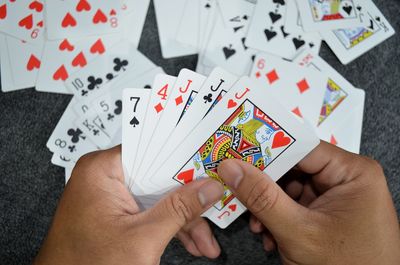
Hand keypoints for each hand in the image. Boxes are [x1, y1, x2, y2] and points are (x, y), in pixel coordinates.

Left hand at [34, 146, 223, 264]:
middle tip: (213, 207)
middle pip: (159, 177)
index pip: (154, 151)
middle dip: (188, 201)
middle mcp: (105, 177)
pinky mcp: (115, 212)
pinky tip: (188, 241)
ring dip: (182, 220)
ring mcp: (110, 195)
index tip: (210, 167)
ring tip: (203, 241)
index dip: (185, 160)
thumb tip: (208, 187)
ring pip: (158, 197)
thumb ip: (179, 209)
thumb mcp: (142, 238)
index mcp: (103, 169)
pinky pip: (148, 210)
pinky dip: (168, 226)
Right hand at [218, 141, 399, 264]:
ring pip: (290, 187)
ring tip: (258, 225)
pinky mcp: (329, 210)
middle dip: (266, 186)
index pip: (301, 148)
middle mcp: (347, 178)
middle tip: (240, 191)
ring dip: (269, 206)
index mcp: (352, 172)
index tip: (237, 155)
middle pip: (294, 167)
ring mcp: (337, 195)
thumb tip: (232, 168)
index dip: (267, 151)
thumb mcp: (298, 231)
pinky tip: (271, 234)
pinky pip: (296, 203)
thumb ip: (262, 198)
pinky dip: (279, 216)